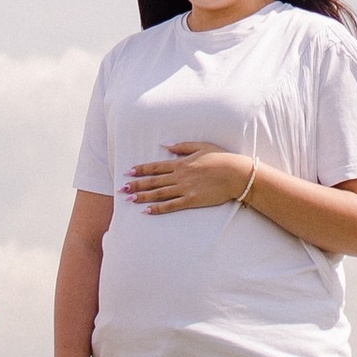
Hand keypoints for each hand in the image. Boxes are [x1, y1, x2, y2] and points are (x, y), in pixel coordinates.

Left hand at [123, 136, 254, 215]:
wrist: (235, 173)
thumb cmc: (220, 158)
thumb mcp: (201, 146)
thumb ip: (182, 146)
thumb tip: (166, 145)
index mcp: (181, 163)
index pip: (155, 167)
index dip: (140, 170)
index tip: (128, 171)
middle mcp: (179, 176)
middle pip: (153, 181)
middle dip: (136, 184)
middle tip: (122, 189)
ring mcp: (185, 189)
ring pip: (159, 194)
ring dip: (143, 196)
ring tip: (129, 200)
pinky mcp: (191, 200)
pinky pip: (171, 205)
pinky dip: (158, 208)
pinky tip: (147, 211)